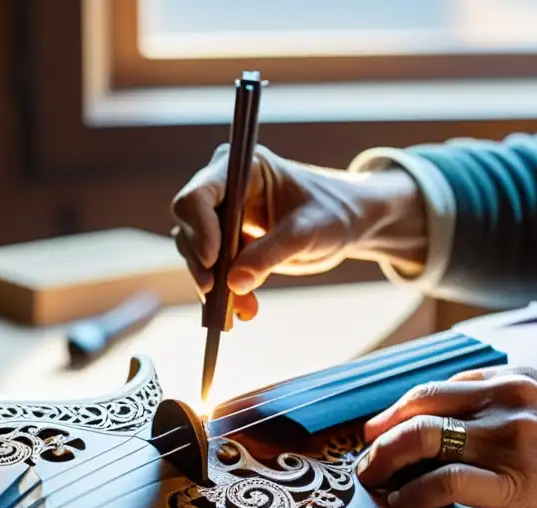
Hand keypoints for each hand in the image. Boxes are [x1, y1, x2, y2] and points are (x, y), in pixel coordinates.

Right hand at [170, 144, 427, 319]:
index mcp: (243, 168)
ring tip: (243, 310)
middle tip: (220, 297)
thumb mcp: (308, 232)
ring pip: (197, 254)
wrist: (346, 224)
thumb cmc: (333, 212)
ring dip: (214, 286)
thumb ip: (271, 254)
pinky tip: (244, 311)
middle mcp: (224, 188)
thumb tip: (233, 283)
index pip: (199, 195)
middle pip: (190, 227)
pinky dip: (225, 294)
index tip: (213, 261)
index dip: (199, 229)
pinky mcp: (228, 243)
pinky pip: (214, 271)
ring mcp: (223, 217)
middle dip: (204, 265)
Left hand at [354, 366, 536, 507]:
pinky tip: (404, 502)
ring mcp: (513, 437)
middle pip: (421, 403)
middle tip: (366, 454)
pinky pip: (443, 481)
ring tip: (373, 479)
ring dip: (386, 459)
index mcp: (519, 381)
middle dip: (382, 430)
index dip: (401, 410)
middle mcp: (513, 398)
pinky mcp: (516, 481)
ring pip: (423, 436)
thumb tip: (452, 432)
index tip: (382, 430)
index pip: (440, 387)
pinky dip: (413, 492)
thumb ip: (507, 414)